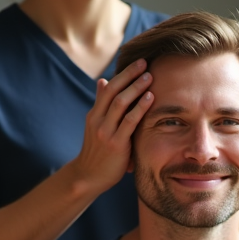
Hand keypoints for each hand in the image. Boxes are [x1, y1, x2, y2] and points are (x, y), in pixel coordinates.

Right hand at [72, 59, 154, 193]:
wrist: (88, 176)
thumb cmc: (97, 151)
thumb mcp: (96, 126)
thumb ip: (101, 105)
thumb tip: (103, 81)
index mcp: (94, 114)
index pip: (109, 88)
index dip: (123, 74)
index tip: (137, 62)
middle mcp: (98, 120)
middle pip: (114, 91)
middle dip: (129, 75)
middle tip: (145, 62)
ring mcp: (106, 132)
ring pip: (120, 103)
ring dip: (136, 88)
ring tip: (149, 76)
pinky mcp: (116, 144)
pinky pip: (129, 122)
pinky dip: (140, 108)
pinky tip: (150, 98)